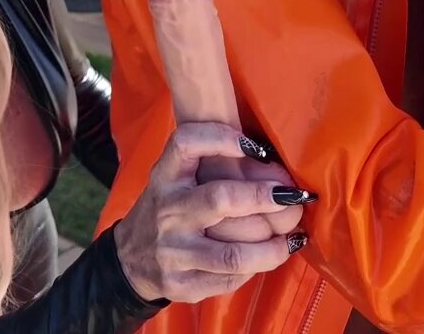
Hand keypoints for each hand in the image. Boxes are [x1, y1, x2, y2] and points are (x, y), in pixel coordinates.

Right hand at [113, 122, 311, 303]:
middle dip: (265, 197)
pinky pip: (230, 278)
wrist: (130, 259)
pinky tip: (269, 258)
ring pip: (234, 254)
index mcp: (164, 177)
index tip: (256, 148)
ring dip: (273, 248)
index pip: (186, 144)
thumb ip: (209, 166)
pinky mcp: (181, 284)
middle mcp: (166, 212)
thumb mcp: (173, 178)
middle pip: (222, 198)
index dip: (221, 138)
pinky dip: (257, 268)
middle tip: (294, 197)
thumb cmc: (168, 209)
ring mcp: (172, 252)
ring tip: (293, 238)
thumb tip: (271, 159)